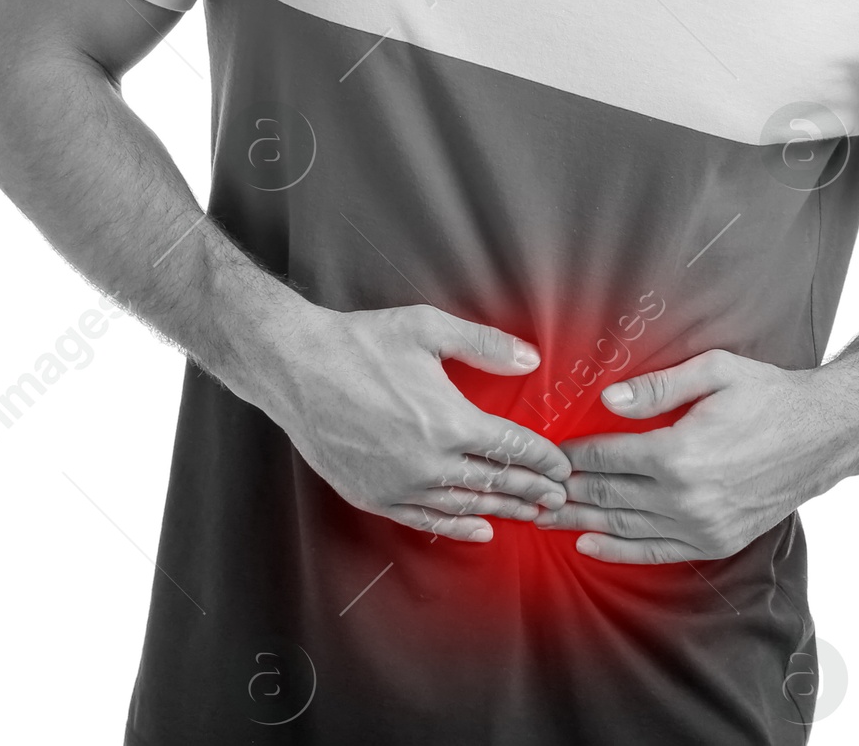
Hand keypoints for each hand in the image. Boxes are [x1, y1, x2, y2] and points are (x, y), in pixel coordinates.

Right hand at [262, 302, 571, 542]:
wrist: (296, 368)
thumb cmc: (360, 344)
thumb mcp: (428, 329)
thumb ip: (484, 346)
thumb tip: (530, 360)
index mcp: (449, 421)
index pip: (510, 447)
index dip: (541, 459)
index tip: (562, 466)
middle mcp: (429, 462)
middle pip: (494, 482)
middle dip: (531, 491)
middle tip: (558, 498)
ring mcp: (400, 485)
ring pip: (465, 506)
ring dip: (502, 510)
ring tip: (531, 515)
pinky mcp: (374, 496)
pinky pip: (426, 520)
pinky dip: (458, 527)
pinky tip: (480, 530)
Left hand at [534, 349, 858, 563]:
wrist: (824, 435)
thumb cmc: (769, 396)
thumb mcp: (715, 372)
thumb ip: (657, 388)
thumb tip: (608, 399)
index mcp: (679, 452)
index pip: (604, 456)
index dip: (568, 453)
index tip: (541, 449)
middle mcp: (685, 497)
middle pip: (605, 495)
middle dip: (562, 491)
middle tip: (524, 489)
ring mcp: (701, 525)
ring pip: (622, 526)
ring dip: (578, 521)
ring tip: (540, 518)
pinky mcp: (715, 541)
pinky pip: (654, 551)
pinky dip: (617, 550)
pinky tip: (588, 543)